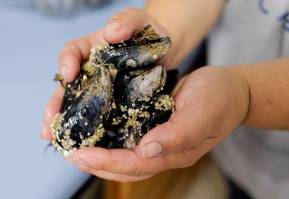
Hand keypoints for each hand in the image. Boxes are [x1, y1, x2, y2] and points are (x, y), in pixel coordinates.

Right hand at [41, 8, 172, 139]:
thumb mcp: (136, 20)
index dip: (67, 63)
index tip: (69, 74)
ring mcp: (102, 88)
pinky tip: (86, 142)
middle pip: (68, 87)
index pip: (72, 52)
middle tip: (48, 124)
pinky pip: (99, 115)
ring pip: (79, 105)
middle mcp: (92, 70)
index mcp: (92, 48)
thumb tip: (111, 33)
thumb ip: (125, 22)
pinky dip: (90, 128)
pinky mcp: (115, 102)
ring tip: (56, 139)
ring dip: (66, 122)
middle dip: (55, 105)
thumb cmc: (146, 32)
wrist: (164, 50)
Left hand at [65, 67, 248, 181]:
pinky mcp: (155, 124)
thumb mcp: (203, 113)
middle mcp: (163, 150)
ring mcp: (159, 138)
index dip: (107, 162)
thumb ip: (178, 136)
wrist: (230, 89)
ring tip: (76, 145)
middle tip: (70, 153)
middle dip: (96, 163)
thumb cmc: (220, 99)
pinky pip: (129, 136)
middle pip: (125, 166)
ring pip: (124, 154)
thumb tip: (146, 151)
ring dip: (100, 153)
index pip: (135, 165)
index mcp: (174, 152)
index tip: (80, 155)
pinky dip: (110, 136)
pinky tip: (97, 128)